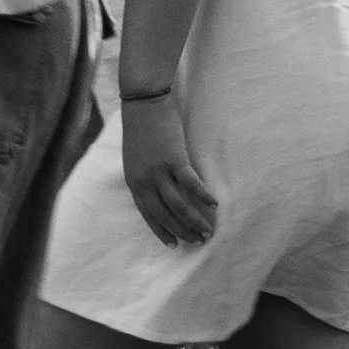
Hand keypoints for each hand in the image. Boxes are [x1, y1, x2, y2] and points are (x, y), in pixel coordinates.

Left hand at [119, 95, 218, 247]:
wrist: (143, 103)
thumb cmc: (142, 129)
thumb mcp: (136, 159)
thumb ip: (146, 177)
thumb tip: (160, 192)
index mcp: (133, 181)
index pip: (148, 214)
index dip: (160, 230)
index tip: (172, 245)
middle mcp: (144, 180)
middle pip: (164, 214)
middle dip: (182, 230)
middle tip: (198, 241)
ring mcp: (159, 171)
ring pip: (178, 204)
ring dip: (194, 220)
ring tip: (209, 230)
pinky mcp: (174, 159)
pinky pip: (191, 184)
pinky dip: (203, 196)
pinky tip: (215, 205)